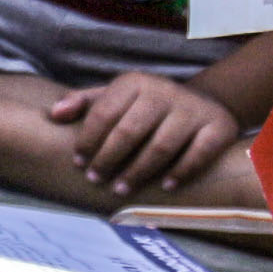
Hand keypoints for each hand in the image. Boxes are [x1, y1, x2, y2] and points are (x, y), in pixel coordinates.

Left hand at [50, 69, 241, 193]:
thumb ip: (84, 104)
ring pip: (161, 145)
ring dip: (139, 171)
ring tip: (121, 189)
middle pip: (130, 130)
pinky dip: (181, 171)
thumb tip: (54, 114)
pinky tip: (165, 186)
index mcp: (135, 82)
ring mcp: (193, 109)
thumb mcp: (116, 97)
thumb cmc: (147, 107)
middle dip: (109, 158)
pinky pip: (198, 153)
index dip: (88, 139)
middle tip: (96, 180)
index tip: (79, 163)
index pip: (105, 112)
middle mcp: (164, 92)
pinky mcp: (218, 127)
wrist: (205, 102)